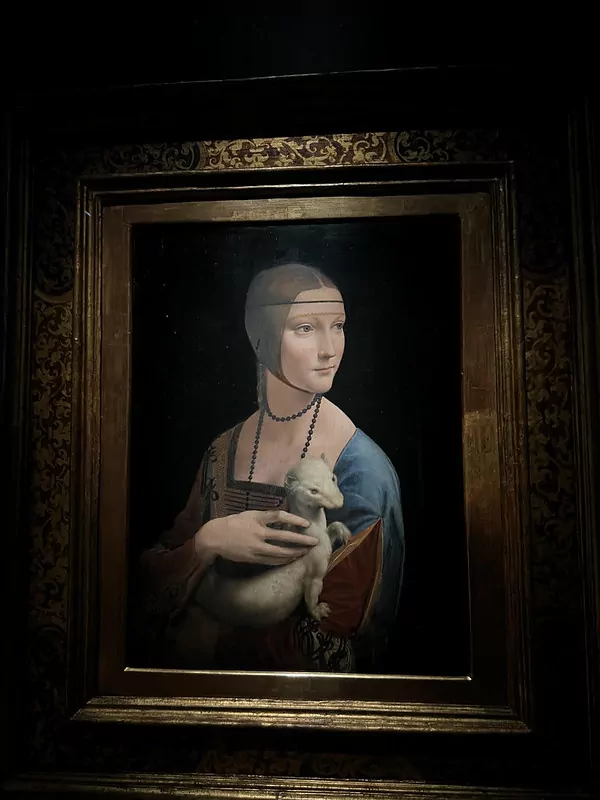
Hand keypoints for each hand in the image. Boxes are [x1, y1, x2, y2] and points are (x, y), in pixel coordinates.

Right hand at [194, 510, 316, 565]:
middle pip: (284, 536)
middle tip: (314, 542)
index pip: (279, 516)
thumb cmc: (233, 523)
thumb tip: (284, 517)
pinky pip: (272, 560)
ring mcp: (256, 547)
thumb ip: (265, 516)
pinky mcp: (253, 558)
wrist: (215, 537)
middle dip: (301, 540)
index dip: (294, 519)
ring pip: (280, 552)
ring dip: (295, 552)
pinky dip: (283, 560)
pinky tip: (291, 559)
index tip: (306, 524)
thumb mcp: (249, 514)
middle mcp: (258, 532)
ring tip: (305, 552)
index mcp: (257, 518)